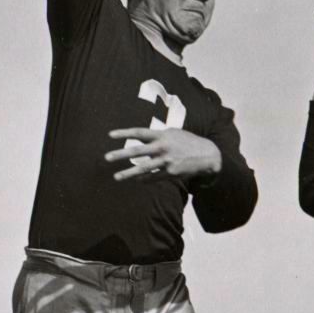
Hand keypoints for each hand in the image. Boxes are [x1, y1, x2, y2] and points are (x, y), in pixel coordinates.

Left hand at [104, 126, 221, 183]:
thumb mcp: (172, 133)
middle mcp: (162, 147)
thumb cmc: (186, 141)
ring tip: (116, 177)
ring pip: (143, 168)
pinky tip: (136, 180)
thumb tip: (138, 139)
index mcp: (162, 135)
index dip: (124, 133)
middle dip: (121, 154)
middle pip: (137, 151)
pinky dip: (143, 179)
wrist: (206, 154)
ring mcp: (166, 161)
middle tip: (106, 158)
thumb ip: (155, 136)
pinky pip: (153, 177)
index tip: (110, 135)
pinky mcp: (170, 173)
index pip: (139, 132)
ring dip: (128, 173)